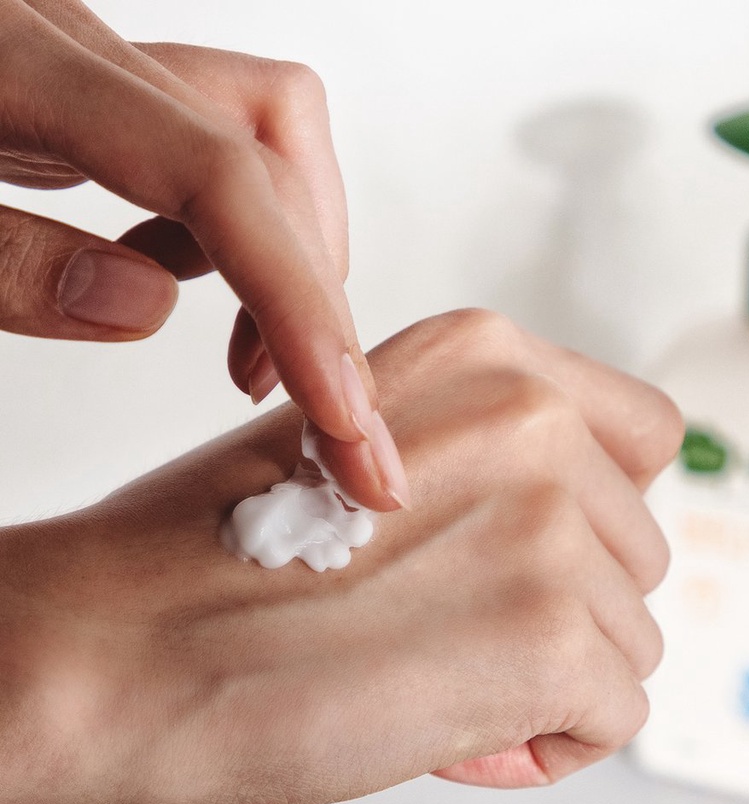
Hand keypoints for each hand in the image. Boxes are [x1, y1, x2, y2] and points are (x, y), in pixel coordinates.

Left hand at [0, 0, 407, 507]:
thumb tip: (145, 303)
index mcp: (14, 64)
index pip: (219, 177)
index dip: (299, 300)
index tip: (342, 417)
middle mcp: (80, 53)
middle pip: (272, 162)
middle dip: (321, 310)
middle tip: (330, 432)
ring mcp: (96, 70)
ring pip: (272, 141)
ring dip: (295, 264)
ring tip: (257, 366)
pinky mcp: (99, 100)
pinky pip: (224, 146)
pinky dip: (244, 235)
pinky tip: (192, 288)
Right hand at [0, 310, 682, 803]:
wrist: (104, 649)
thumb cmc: (208, 562)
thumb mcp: (363, 441)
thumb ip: (486, 461)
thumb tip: (585, 533)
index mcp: (485, 356)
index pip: (645, 435)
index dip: (602, 512)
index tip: (541, 558)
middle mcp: (530, 419)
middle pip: (636, 548)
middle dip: (565, 608)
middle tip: (453, 638)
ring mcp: (547, 524)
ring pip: (630, 636)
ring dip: (549, 680)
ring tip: (433, 685)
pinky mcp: (547, 636)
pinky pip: (615, 713)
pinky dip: (546, 746)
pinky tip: (450, 739)